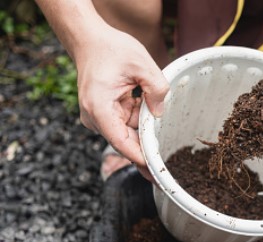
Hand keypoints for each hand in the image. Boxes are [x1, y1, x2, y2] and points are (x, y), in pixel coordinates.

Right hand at [75, 24, 168, 180]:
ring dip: (146, 131)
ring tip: (161, 134)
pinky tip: (150, 114)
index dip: (141, 158)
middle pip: (125, 142)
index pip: (121, 142)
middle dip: (147, 153)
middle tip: (166, 174)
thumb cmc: (111, 49)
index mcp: (99, 107)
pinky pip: (127, 125)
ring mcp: (99, 117)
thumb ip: (156, 89)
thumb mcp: (141, 64)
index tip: (156, 173)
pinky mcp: (105, 114)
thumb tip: (160, 114)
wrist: (90, 40)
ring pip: (128, 134)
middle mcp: (95, 117)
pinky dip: (141, 122)